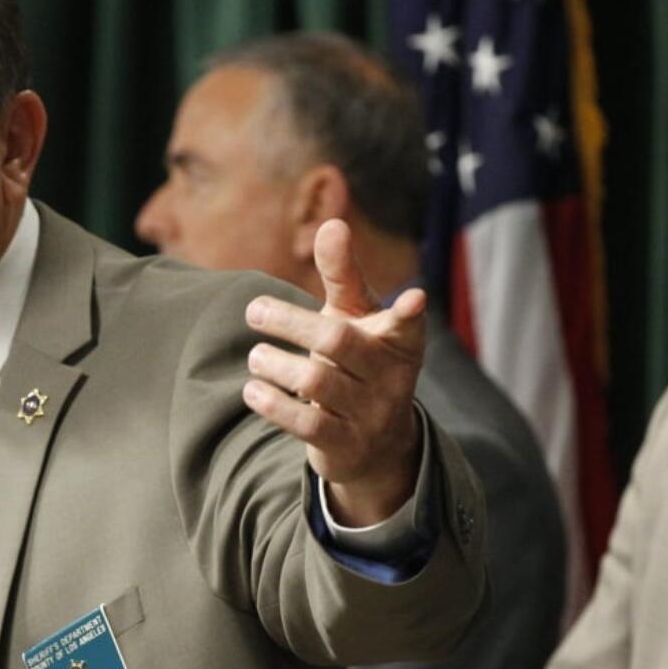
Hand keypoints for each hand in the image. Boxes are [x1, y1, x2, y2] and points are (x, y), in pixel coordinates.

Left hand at [243, 219, 426, 526]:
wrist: (374, 443)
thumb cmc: (358, 360)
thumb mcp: (355, 316)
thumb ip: (342, 273)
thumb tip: (332, 223)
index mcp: (399, 341)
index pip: (406, 323)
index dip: (409, 312)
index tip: (414, 296)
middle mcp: (391, 377)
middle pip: (336, 340)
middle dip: (289, 322)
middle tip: (254, 310)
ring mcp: (371, 414)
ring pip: (315, 380)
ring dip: (274, 364)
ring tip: (256, 356)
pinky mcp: (347, 445)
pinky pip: (306, 423)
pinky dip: (272, 403)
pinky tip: (254, 388)